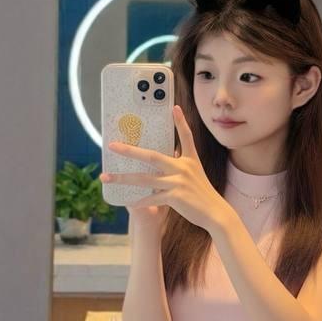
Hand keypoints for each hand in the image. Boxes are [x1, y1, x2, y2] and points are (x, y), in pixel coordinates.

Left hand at [101, 105, 227, 233]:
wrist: (215, 212)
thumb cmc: (202, 194)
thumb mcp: (194, 174)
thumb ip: (180, 165)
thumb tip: (167, 157)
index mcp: (190, 160)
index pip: (186, 137)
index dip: (181, 122)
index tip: (175, 108)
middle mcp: (183, 168)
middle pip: (152, 156)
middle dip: (130, 151)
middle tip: (112, 145)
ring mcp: (179, 182)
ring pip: (145, 179)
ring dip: (123, 179)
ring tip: (106, 177)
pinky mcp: (176, 197)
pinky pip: (152, 198)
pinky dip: (140, 201)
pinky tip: (129, 203)